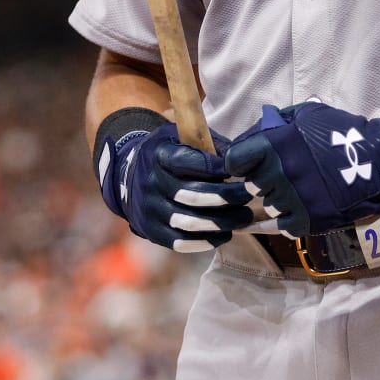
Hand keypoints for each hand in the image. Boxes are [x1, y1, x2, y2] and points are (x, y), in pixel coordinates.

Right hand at [97, 122, 254, 252]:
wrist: (131, 176)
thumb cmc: (168, 155)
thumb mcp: (181, 138)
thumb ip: (208, 144)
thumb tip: (238, 156)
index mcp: (159, 155)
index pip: (188, 161)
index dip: (216, 167)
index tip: (237, 170)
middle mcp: (151, 182)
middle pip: (193, 194)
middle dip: (226, 197)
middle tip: (247, 197)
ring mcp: (149, 208)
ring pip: (189, 221)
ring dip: (221, 222)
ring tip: (242, 218)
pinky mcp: (150, 230)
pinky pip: (179, 242)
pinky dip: (204, 241)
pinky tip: (223, 235)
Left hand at [224, 102, 379, 237]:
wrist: (377, 163)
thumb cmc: (340, 133)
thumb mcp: (307, 114)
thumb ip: (275, 123)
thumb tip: (249, 136)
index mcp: (275, 144)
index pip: (235, 160)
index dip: (241, 162)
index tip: (250, 164)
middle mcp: (278, 173)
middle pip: (251, 184)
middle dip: (263, 179)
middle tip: (283, 174)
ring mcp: (291, 199)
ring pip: (267, 204)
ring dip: (278, 198)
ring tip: (299, 188)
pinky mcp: (306, 221)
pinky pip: (282, 224)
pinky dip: (290, 216)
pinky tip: (305, 204)